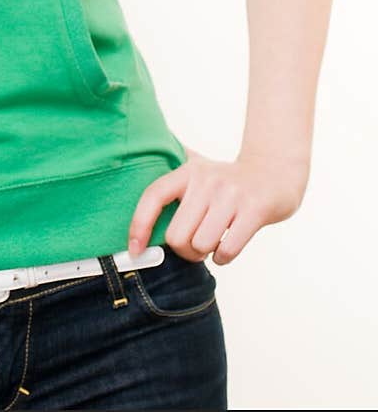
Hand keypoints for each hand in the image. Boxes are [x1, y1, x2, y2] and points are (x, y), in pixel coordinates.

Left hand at [127, 144, 309, 265]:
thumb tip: (134, 153)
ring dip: (205, 254)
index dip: (139, 225)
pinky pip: (227, 250)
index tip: (135, 249)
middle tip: (195, 246)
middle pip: (177, 236)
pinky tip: (227, 248)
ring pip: (201, 245)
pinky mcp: (254, 210)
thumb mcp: (198, 165)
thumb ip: (171, 166)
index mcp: (188, 171)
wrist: (276, 172)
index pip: (153, 196)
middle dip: (184, 251)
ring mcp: (231, 195)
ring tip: (213, 243)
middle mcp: (207, 181)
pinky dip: (223, 258)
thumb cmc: (229, 179)